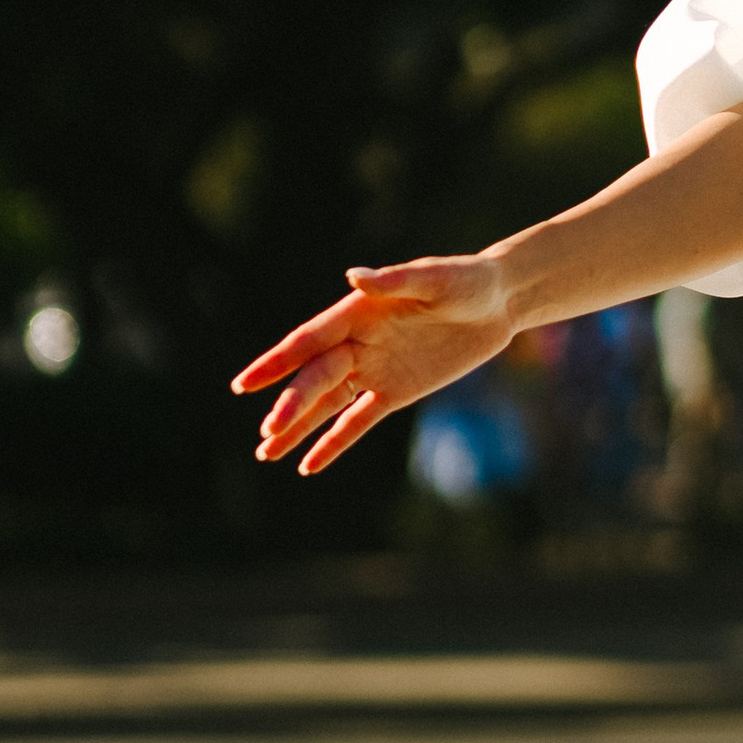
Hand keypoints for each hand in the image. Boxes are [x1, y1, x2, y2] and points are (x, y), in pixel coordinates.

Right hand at [231, 255, 515, 474]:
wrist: (498, 301)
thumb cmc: (466, 280)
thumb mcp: (435, 279)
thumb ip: (394, 281)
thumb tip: (353, 278)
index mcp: (358, 313)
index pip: (309, 341)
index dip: (276, 362)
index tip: (244, 384)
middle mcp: (358, 342)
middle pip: (316, 378)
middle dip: (292, 405)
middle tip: (267, 433)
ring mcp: (375, 369)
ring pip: (328, 404)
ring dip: (299, 426)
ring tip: (266, 452)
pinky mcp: (396, 392)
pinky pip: (358, 421)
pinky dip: (334, 442)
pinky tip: (308, 464)